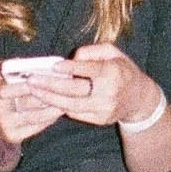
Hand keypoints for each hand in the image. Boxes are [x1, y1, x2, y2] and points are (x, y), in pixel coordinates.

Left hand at [0, 44, 154, 141]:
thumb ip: (92, 51)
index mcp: (113, 72)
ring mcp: (103, 109)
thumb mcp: (113, 52)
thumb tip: (71, 60)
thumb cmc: (122, 69)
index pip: (90, 70)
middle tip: (31, 79)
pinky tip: (45, 98)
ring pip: (71, 105)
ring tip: (33, 90)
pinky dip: (58, 106)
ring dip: (49, 98)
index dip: (71, 69)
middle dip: (50, 85)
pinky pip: (75, 113)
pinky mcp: (99, 120)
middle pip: (75, 90)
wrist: (139, 99)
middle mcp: (108, 93)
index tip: (54, 66)